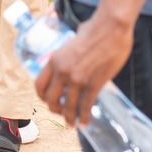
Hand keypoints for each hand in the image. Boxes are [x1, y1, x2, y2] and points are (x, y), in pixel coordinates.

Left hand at [35, 12, 133, 127]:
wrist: (111, 28)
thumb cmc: (96, 29)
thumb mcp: (73, 39)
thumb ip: (70, 51)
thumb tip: (74, 50)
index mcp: (55, 59)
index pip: (39, 84)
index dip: (42, 96)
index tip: (48, 100)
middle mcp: (62, 71)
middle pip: (51, 99)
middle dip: (55, 109)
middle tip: (61, 113)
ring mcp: (77, 79)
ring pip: (68, 107)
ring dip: (70, 118)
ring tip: (72, 123)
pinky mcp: (93, 84)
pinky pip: (86, 106)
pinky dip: (85, 117)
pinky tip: (85, 123)